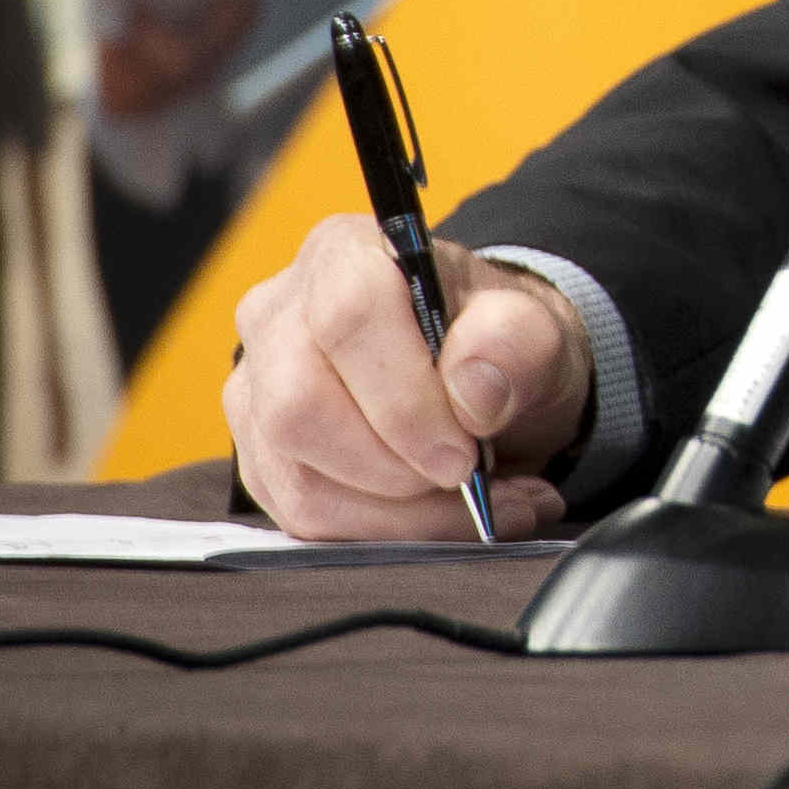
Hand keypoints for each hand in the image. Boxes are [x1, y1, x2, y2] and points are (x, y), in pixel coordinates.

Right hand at [219, 210, 585, 540]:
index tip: (465, 451)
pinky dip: (381, 533)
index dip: (405, 399)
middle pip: (300, 408)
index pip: (349, 316)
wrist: (477, 377)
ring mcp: (256, 388)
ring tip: (478, 507)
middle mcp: (279, 315)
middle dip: (395, 467)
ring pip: (297, 475)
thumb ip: (516, 341)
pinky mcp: (259, 453)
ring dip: (397, 514)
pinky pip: (300, 515)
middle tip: (468, 477)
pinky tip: (440, 518)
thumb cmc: (493, 341)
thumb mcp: (533, 327)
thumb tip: (473, 393)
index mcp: (346, 255)